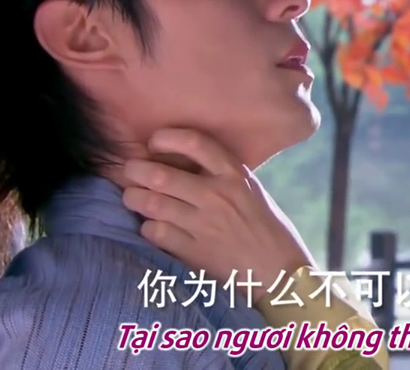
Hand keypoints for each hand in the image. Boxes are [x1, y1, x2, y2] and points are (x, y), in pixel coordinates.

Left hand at [121, 128, 311, 301]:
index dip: (166, 138)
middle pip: (160, 174)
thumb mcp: (250, 191)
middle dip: (135, 170)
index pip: (195, 143)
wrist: (279, 272)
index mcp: (235, 176)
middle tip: (130, 171)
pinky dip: (147, 227)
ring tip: (133, 196)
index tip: (155, 142)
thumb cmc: (266, 228)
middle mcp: (217, 196)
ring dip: (134, 198)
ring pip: (151, 203)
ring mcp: (204, 225)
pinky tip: (152, 226)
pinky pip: (155, 232)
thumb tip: (179, 162)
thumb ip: (220, 175)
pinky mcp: (193, 252)